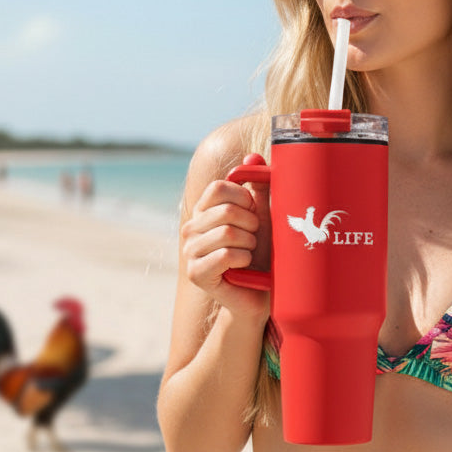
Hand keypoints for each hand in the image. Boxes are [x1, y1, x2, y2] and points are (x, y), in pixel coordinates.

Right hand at [181, 160, 270, 317]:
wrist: (259, 294)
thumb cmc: (262, 254)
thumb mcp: (262, 216)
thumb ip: (258, 186)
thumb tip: (253, 158)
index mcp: (203, 211)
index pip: (220, 188)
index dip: (245, 199)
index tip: (254, 214)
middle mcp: (190, 228)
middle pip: (226, 211)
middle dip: (252, 225)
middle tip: (255, 239)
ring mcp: (189, 251)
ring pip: (227, 234)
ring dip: (249, 245)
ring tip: (249, 254)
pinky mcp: (196, 273)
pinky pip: (225, 256)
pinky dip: (243, 260)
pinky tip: (243, 267)